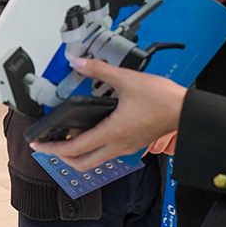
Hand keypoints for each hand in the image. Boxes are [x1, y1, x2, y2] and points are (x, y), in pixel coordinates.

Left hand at [30, 58, 185, 170]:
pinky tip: (93, 132)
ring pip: (96, 160)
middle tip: (49, 146)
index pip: (74, 149)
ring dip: (78, 154)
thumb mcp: (127, 79)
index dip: (52, 148)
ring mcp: (127, 148)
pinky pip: (108, 153)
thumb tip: (78, 62)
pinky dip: (94, 148)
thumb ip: (99, 70)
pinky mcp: (134, 144)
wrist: (187, 111)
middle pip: (82, 163)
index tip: (38, 144)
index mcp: (112, 133)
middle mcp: (118, 146)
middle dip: (61, 157)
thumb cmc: (163, 100)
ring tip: (66, 139)